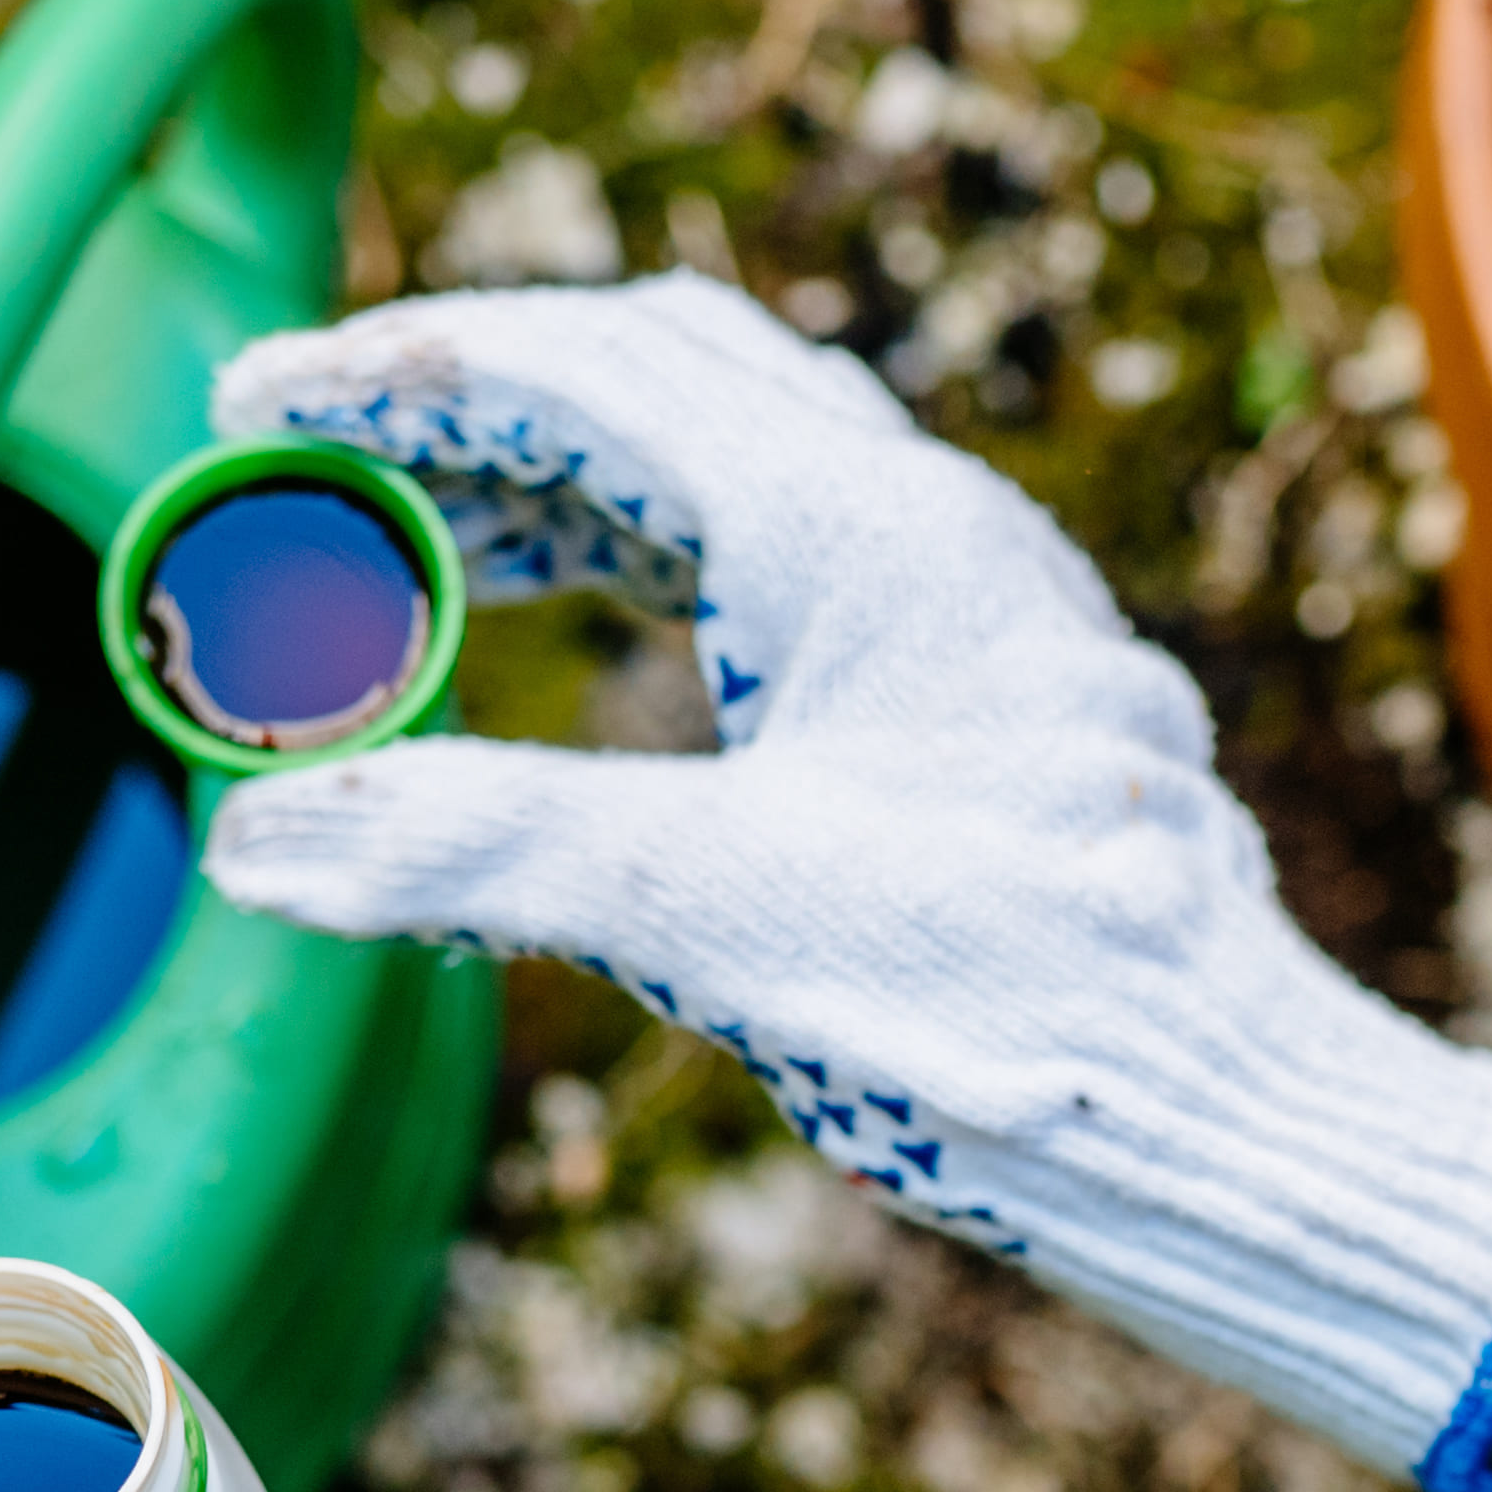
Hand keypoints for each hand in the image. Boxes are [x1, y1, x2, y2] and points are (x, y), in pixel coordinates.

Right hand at [199, 273, 1491, 1491]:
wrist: (1240, 1121)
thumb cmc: (1013, 1009)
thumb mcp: (711, 914)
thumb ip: (477, 848)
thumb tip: (256, 841)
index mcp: (866, 528)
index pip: (586, 370)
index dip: (396, 370)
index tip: (251, 399)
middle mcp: (938, 528)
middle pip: (665, 381)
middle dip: (471, 405)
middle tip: (314, 463)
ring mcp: (980, 609)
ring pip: (740, 470)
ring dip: (562, 491)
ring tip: (415, 561)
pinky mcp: (994, 700)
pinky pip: (798, 568)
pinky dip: (659, 575)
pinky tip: (601, 661)